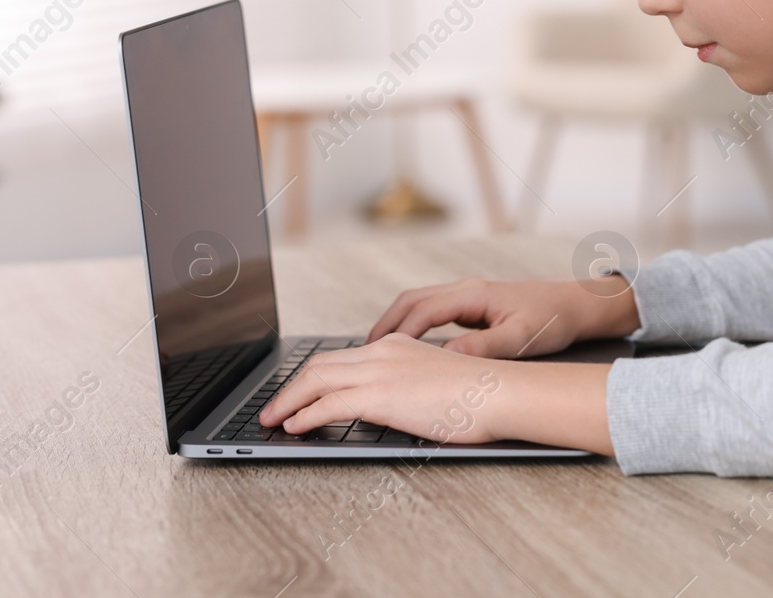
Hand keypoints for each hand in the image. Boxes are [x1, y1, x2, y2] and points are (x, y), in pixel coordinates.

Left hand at [258, 334, 511, 442]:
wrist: (499, 392)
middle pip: (319, 364)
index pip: (340, 357)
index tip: (297, 393)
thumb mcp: (436, 384)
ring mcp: (379, 371)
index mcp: (396, 346)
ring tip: (273, 419)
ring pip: (315, 379)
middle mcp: (382, 351)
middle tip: (273, 407)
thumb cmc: (479, 397)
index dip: (312, 376)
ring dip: (288, 400)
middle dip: (290, 387)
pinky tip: (295, 426)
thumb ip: (410, 389)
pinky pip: (328, 403)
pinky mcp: (379, 394)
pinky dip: (305, 414)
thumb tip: (395, 408)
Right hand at [366, 276, 640, 358]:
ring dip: (396, 324)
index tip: (376, 353)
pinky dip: (414, 326)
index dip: (397, 332)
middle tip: (363, 352)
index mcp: (472, 295)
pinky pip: (433, 312)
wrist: (579, 306)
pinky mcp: (473, 307)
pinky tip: (410, 348)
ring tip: (377, 352)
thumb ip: (483, 348)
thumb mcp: (520, 338)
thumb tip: (447, 358)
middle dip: (385, 325)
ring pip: (419, 304)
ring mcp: (468, 297)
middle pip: (411, 301)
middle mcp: (465, 290)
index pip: (422, 311)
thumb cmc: (553, 320)